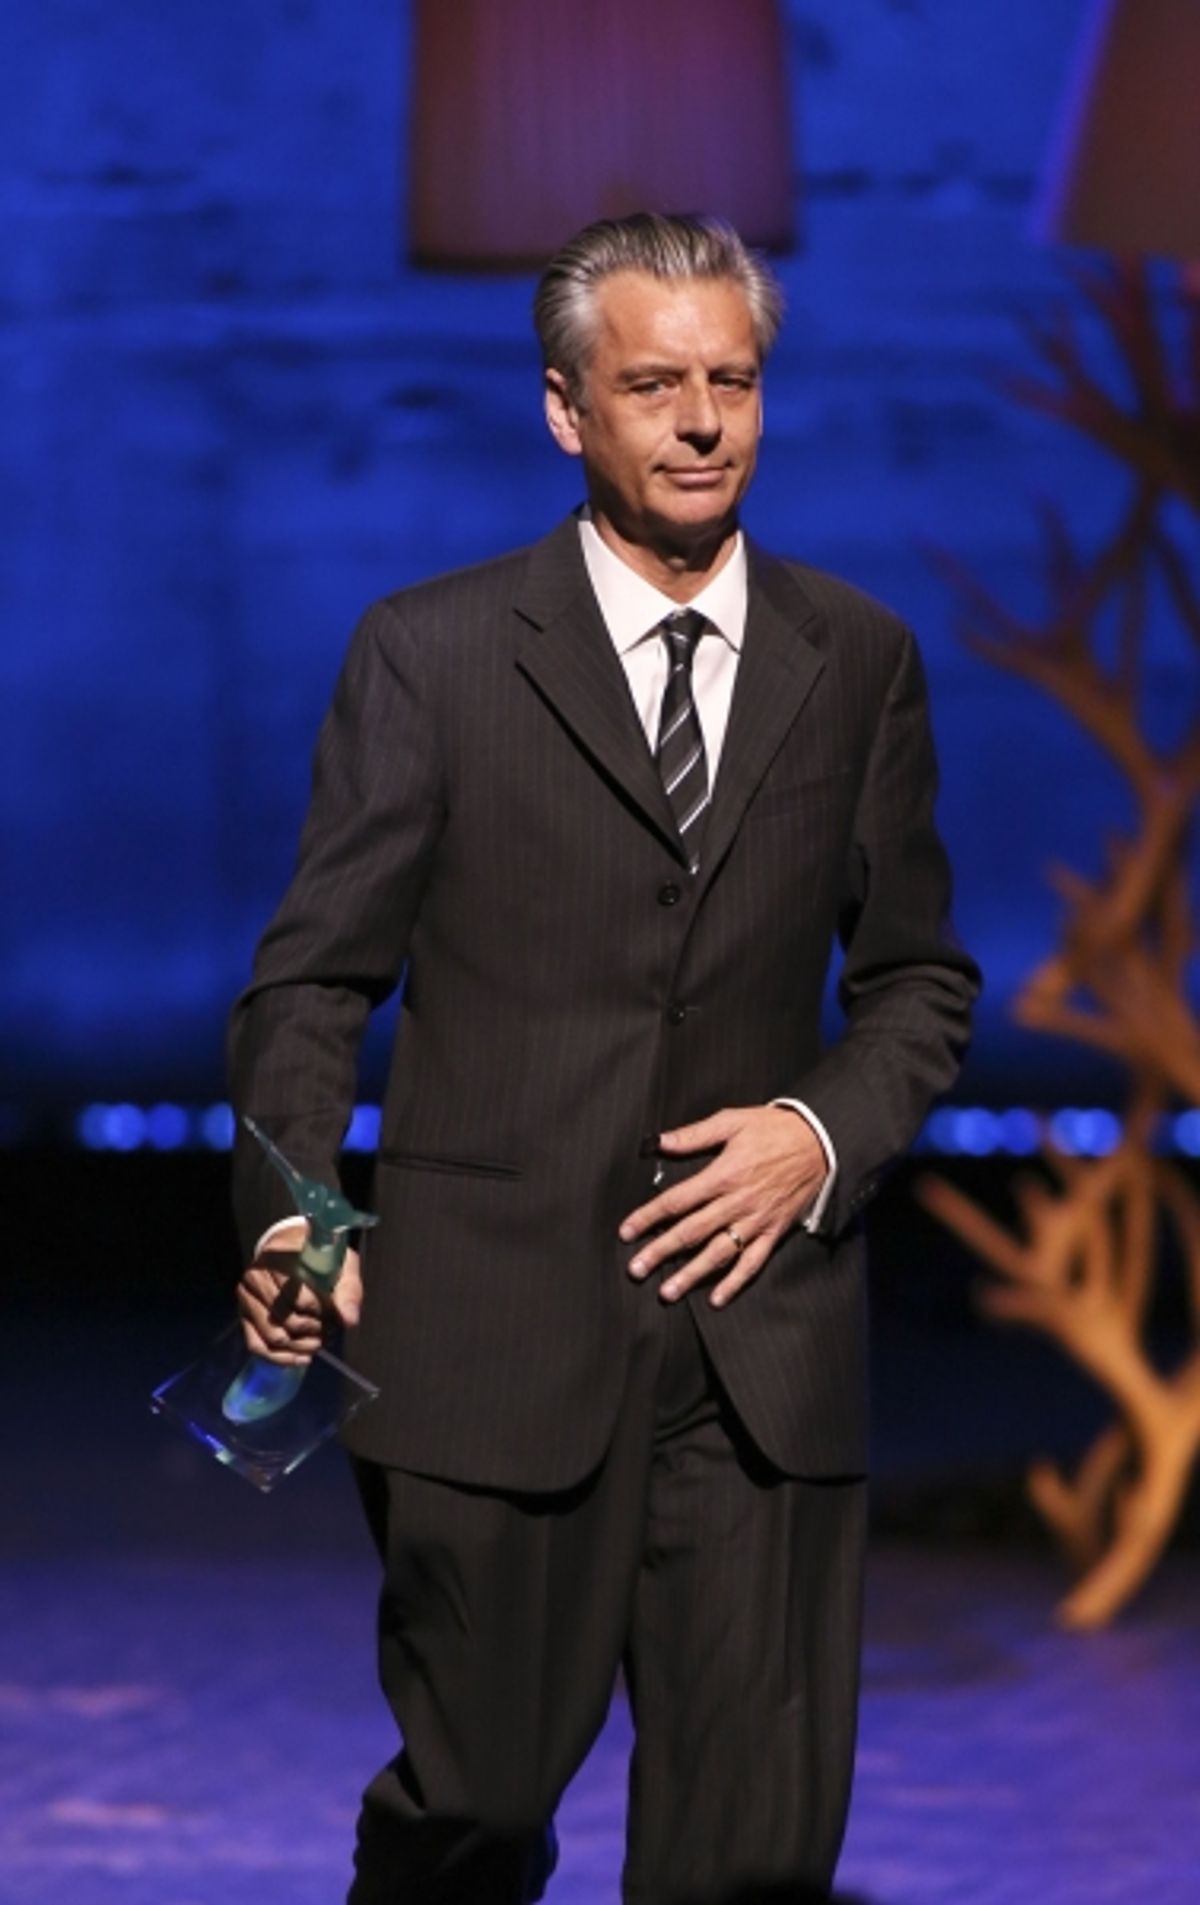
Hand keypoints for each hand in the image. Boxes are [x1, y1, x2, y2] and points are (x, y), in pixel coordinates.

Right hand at [236, 1223, 362, 1363]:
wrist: (290, 1252)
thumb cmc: (319, 1259)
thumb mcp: (341, 1264)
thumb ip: (348, 1290)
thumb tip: (349, 1320)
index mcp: (278, 1257)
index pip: (300, 1298)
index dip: (321, 1313)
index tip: (335, 1314)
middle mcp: (255, 1276)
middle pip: (286, 1320)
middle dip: (312, 1331)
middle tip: (329, 1331)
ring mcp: (245, 1297)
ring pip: (273, 1337)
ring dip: (300, 1347)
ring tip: (318, 1343)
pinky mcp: (243, 1315)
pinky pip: (257, 1346)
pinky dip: (281, 1358)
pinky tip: (302, 1358)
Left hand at [619, 1106, 826, 1307]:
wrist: (819, 1142)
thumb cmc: (773, 1130)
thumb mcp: (732, 1121)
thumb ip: (694, 1135)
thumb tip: (659, 1141)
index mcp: (723, 1175)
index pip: (677, 1201)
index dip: (649, 1217)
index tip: (627, 1232)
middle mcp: (737, 1202)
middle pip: (691, 1232)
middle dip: (660, 1252)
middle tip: (636, 1269)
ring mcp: (756, 1221)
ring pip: (718, 1253)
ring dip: (691, 1274)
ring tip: (668, 1292)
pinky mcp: (773, 1232)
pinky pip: (752, 1263)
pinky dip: (734, 1283)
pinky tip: (716, 1298)